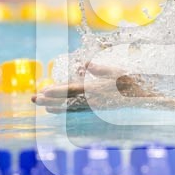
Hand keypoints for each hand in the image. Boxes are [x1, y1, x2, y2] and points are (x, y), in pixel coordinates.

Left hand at [31, 63, 154, 112]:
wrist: (141, 100)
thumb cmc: (129, 82)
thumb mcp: (117, 71)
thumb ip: (100, 68)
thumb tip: (84, 64)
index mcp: (95, 90)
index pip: (72, 90)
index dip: (57, 91)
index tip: (43, 90)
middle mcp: (92, 100)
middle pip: (66, 101)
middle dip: (49, 100)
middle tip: (33, 99)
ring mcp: (93, 106)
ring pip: (69, 107)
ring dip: (55, 106)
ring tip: (42, 107)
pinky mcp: (96, 109)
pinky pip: (76, 110)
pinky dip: (65, 110)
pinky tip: (56, 110)